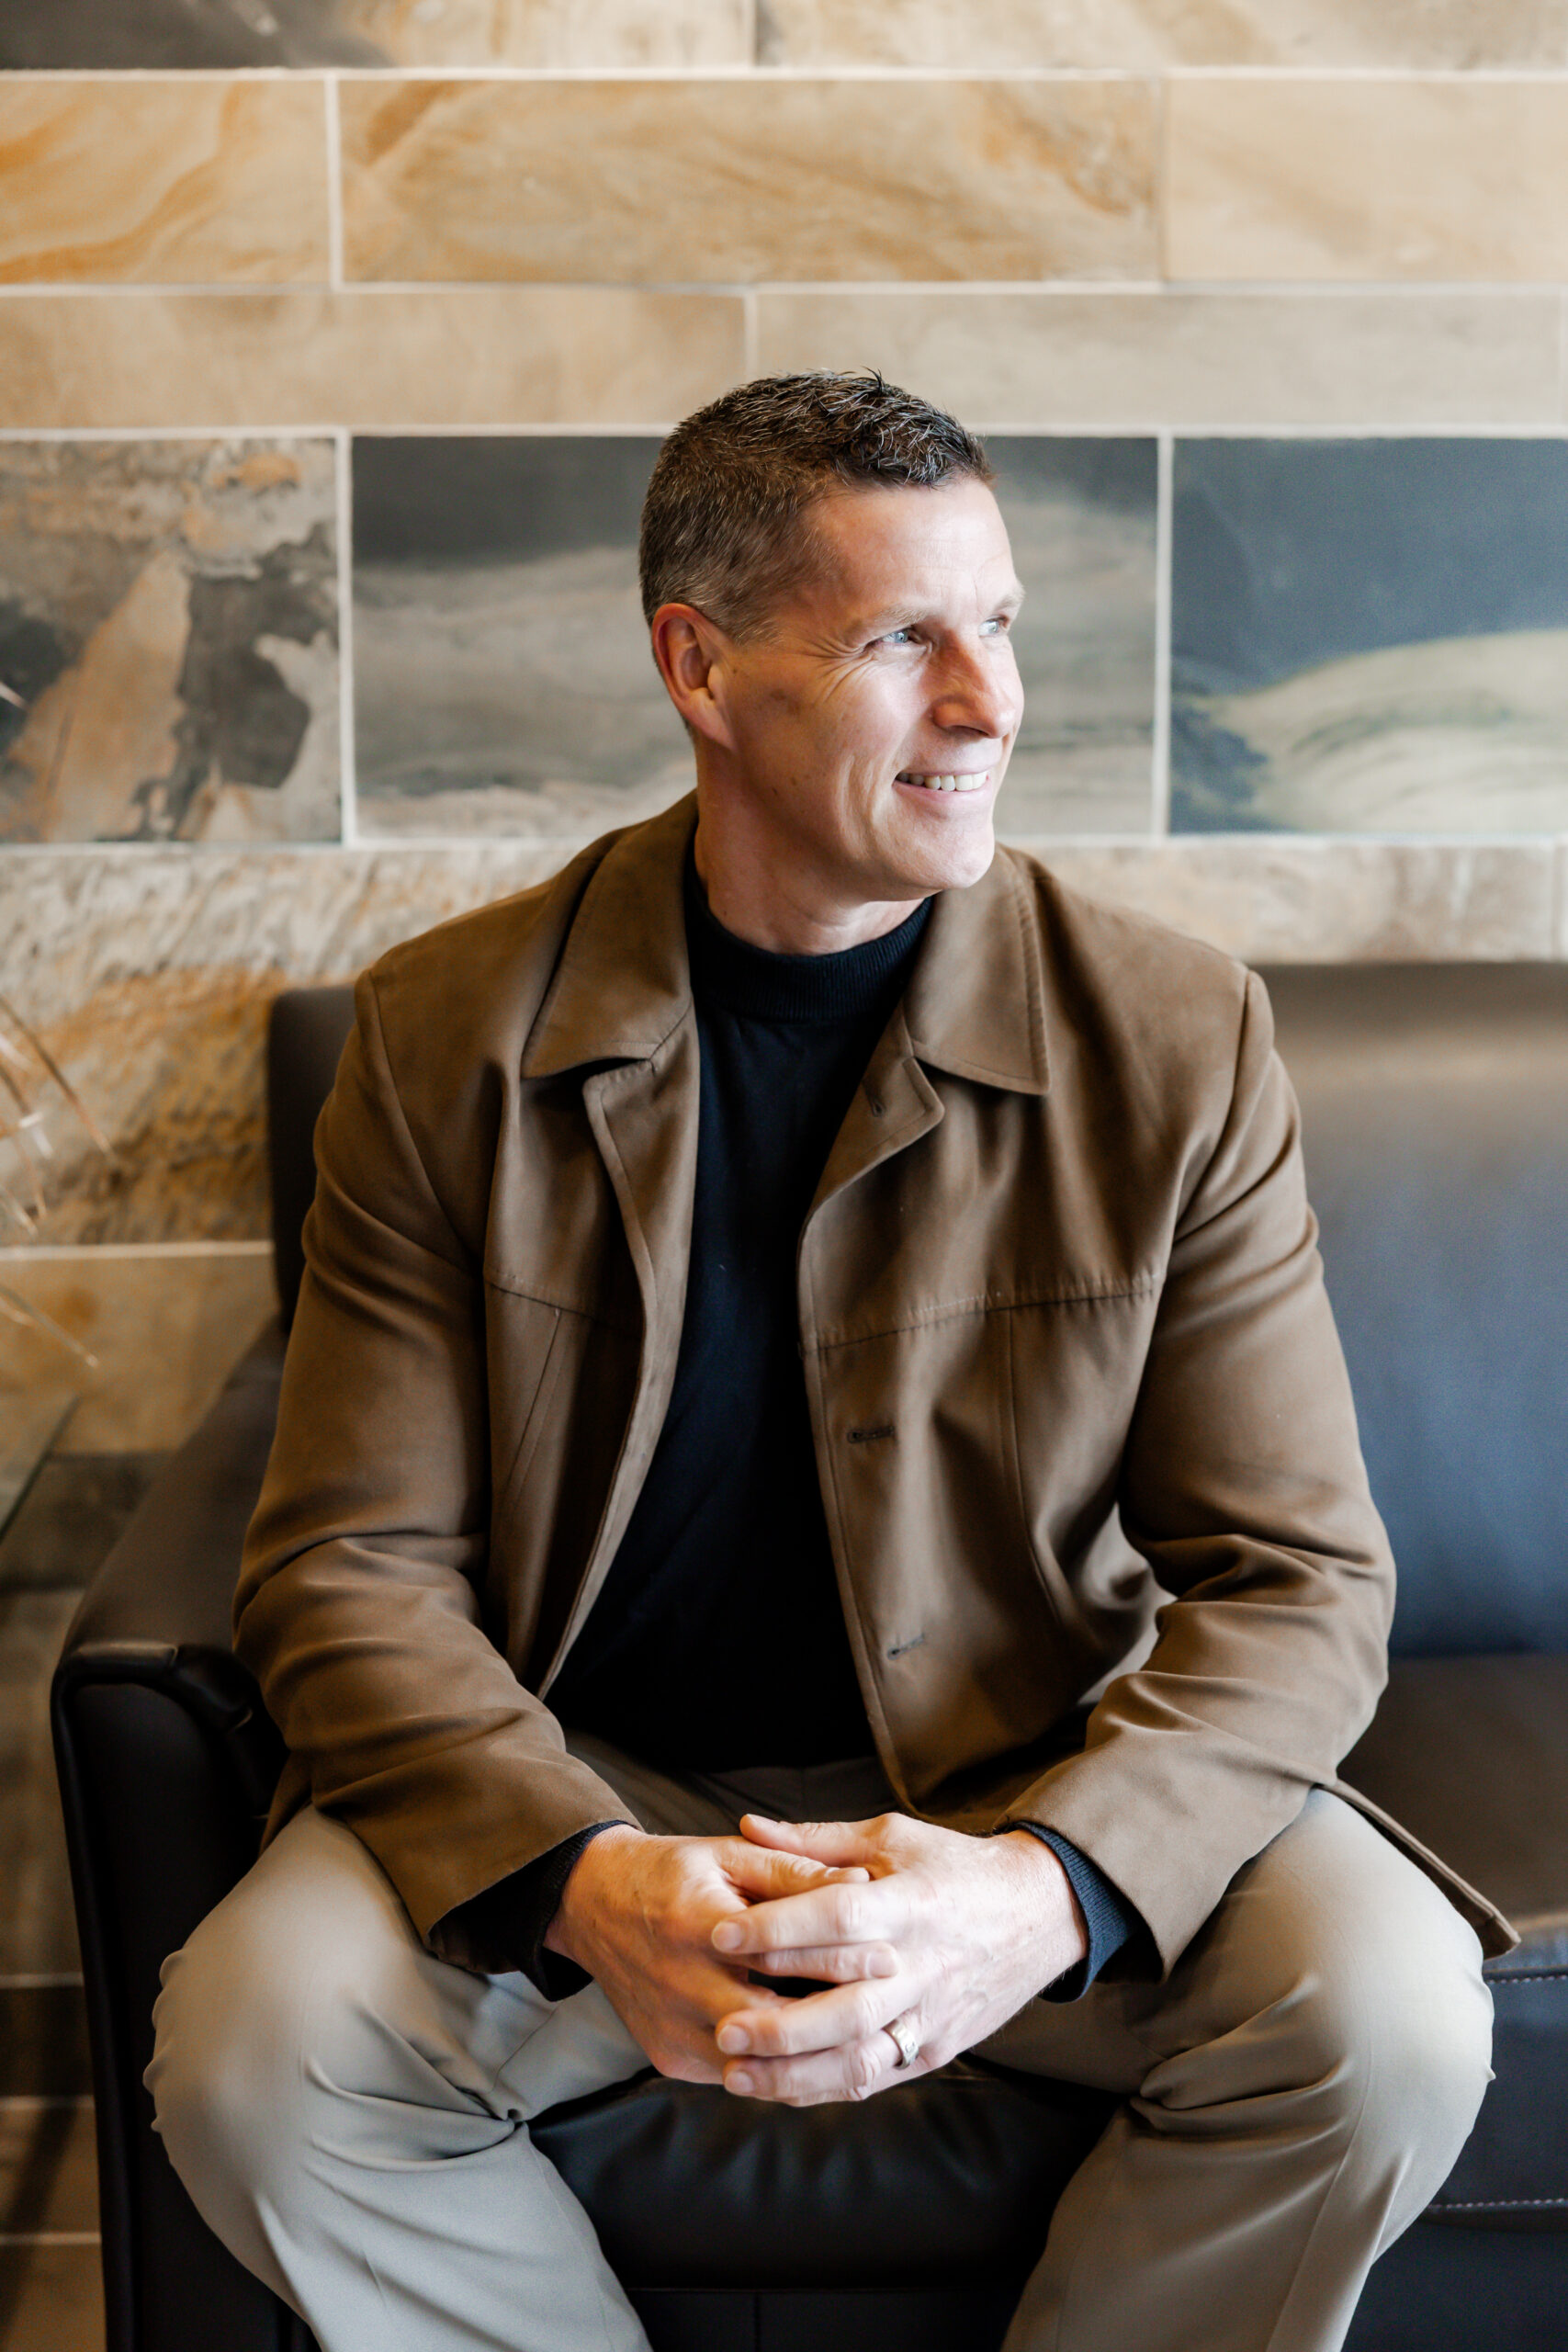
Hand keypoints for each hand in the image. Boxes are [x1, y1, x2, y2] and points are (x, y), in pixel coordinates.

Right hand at [543, 1824, 869, 2082]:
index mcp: (696, 1925)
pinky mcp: (670, 2059)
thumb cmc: (672, 1874)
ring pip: (760, 2064)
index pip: (782, 1953)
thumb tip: (860, 1882)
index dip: (840, 1957)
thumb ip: (794, 1871)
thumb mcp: (729, 1855)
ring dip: (812, 2054)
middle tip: (887, 2008)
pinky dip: (779, 2067)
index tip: (888, 1957)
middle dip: (835, 2018)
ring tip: (864, 2036)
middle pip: (775, 2023)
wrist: (595, 1907)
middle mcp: (680, 1986)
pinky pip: (738, 2075)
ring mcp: (672, 2031)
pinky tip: (817, 2051)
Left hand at [707, 1813, 1086, 2107]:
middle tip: (721, 2027)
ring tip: (736, 2071)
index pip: (838, 1919)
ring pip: (860, 2057)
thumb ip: (817, 1842)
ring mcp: (930, 2014)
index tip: (720, 1934)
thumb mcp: (891, 1837)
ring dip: (794, 2073)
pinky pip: (875, 2076)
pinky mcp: (936, 2049)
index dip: (778, 1928)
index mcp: (908, 1904)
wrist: (1040, 1913)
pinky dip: (824, 2086)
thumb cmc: (955, 1868)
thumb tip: (749, 1827)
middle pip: (847, 2007)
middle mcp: (920, 1966)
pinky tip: (779, 2085)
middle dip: (779, 2025)